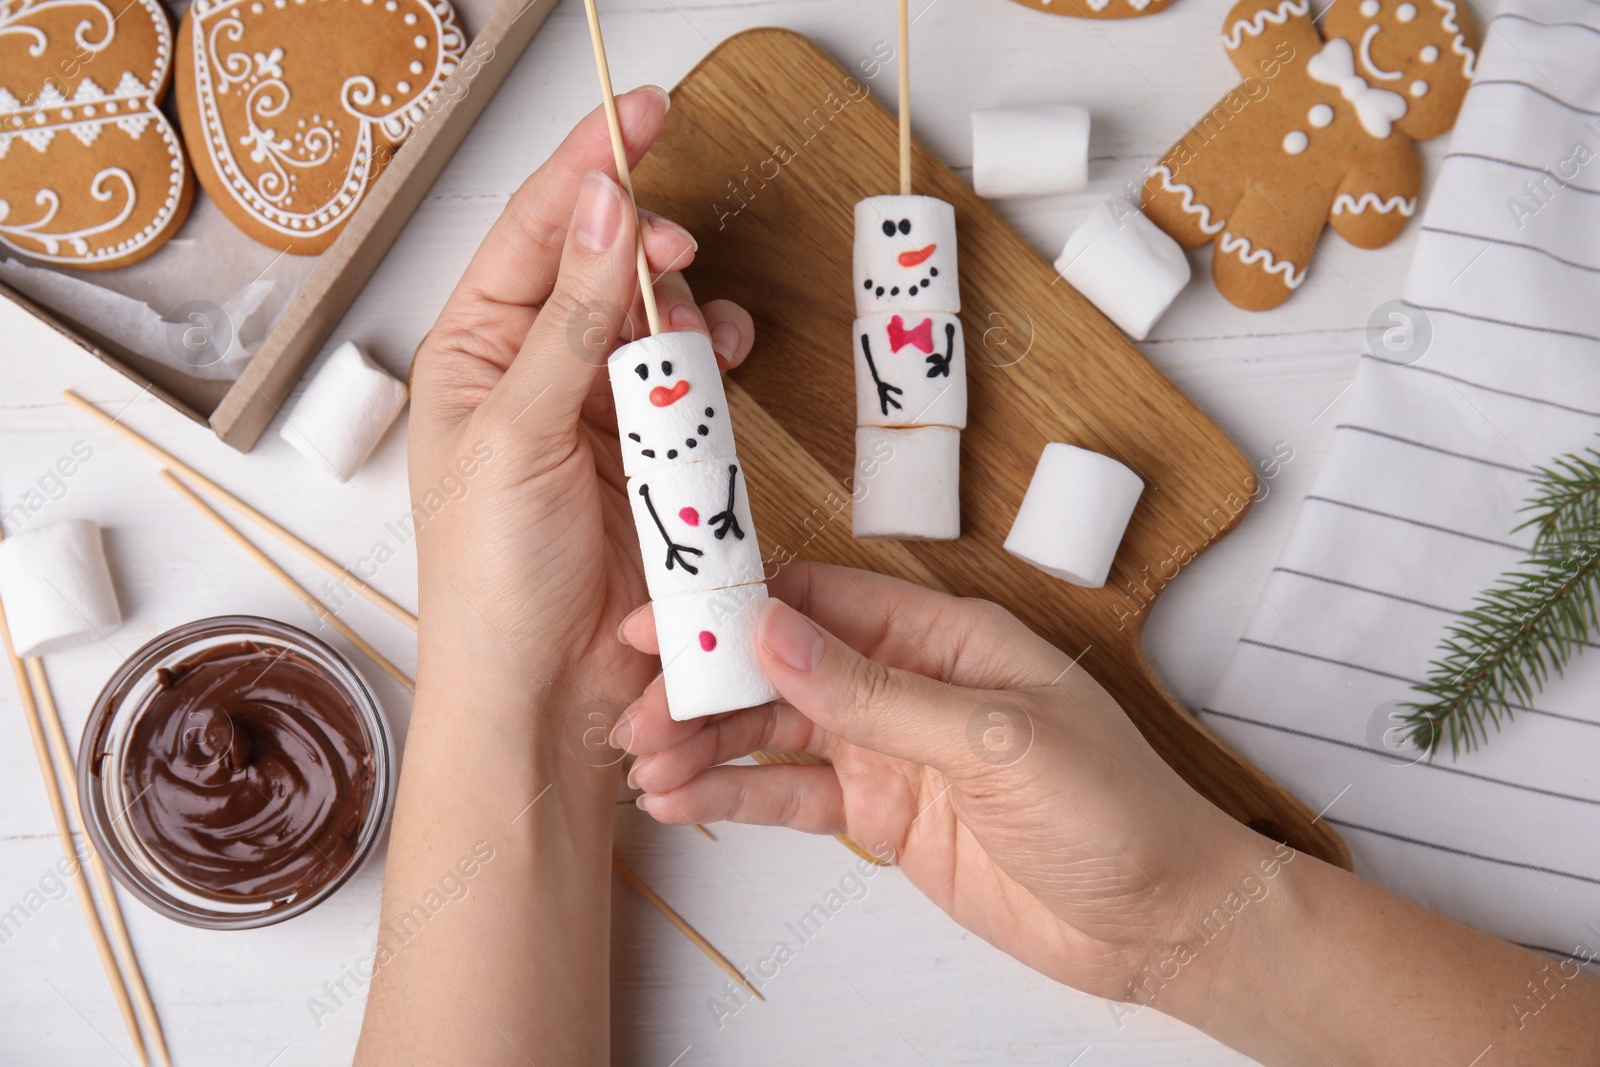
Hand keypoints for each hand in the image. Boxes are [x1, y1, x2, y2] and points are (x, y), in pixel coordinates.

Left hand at [407, 87, 755, 718]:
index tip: (643, 114)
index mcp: (474, 357)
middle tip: (675, 251)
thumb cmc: (493, 585)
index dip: (589, 167)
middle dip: (643, 249)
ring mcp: (597, 419)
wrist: (543, 701)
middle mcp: (533, 377)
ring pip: (654, 325)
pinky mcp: (652, 462)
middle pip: (599, 267)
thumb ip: (567, 320)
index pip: (532, 233)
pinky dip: (710, 375)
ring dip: (682, 317)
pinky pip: (691, 391)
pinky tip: (718, 375)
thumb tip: (601, 210)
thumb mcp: (516, 435)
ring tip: (693, 335)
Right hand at [614, 560, 1263, 999]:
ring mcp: (890, 750)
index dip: (737, 606)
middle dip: (704, 682)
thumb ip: (878, 692)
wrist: (1158, 919)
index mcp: (944, 636)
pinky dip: (735, 797)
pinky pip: (791, 797)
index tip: (667, 619)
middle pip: (781, 665)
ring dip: (706, 742)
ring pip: (774, 731)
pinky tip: (685, 800)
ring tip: (643, 762)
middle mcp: (907, 683)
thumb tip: (778, 634)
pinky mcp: (881, 815)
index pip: (820, 600)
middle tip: (634, 705)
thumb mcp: (994, 740)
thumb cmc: (1117, 811)